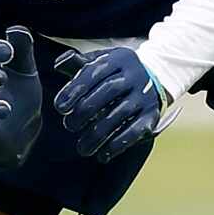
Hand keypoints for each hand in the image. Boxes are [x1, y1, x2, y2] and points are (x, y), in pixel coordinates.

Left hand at [52, 45, 167, 161]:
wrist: (153, 78)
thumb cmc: (114, 73)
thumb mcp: (100, 62)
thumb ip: (78, 64)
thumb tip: (59, 64)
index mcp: (117, 60)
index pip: (94, 72)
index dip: (75, 89)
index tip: (60, 107)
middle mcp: (134, 75)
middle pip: (108, 91)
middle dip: (85, 111)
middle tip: (69, 126)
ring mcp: (145, 95)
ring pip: (121, 113)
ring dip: (99, 133)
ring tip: (82, 148)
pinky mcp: (152, 114)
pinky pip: (136, 130)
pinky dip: (118, 144)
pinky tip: (103, 155)